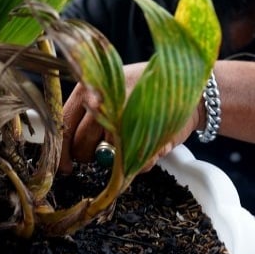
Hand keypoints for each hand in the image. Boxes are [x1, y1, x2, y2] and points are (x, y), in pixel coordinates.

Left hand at [59, 62, 202, 173]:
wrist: (192, 90)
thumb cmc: (145, 91)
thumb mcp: (112, 90)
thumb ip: (89, 113)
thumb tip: (68, 151)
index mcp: (92, 86)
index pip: (65, 124)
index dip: (62, 151)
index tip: (65, 167)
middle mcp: (108, 100)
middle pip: (82, 145)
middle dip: (89, 156)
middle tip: (103, 151)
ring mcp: (129, 118)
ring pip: (106, 158)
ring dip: (115, 160)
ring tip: (130, 141)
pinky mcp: (149, 136)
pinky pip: (133, 164)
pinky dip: (139, 162)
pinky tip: (147, 144)